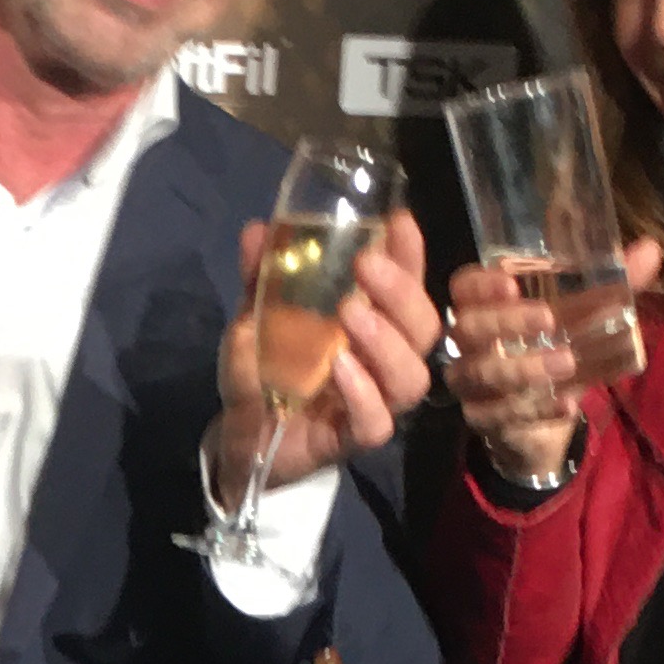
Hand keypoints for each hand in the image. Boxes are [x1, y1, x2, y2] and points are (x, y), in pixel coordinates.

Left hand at [204, 206, 442, 503]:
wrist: (240, 437)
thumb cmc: (263, 371)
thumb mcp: (257, 316)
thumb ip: (260, 277)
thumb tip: (257, 231)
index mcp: (372, 323)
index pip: (407, 285)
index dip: (410, 255)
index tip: (399, 222)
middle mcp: (382, 361)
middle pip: (423, 328)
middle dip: (402, 293)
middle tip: (365, 266)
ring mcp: (372, 402)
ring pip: (411, 376)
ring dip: (387, 341)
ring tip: (352, 315)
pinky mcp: (349, 440)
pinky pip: (375, 423)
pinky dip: (363, 394)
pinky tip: (341, 369)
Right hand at [442, 233, 663, 484]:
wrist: (546, 412)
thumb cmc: (558, 345)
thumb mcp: (586, 315)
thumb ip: (614, 284)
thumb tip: (651, 250)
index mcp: (485, 305)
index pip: (464, 287)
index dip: (482, 285)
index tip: (512, 283)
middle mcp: (469, 343)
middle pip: (468, 328)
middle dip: (506, 322)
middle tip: (549, 319)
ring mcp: (471, 383)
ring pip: (481, 374)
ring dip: (524, 368)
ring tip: (567, 362)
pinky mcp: (482, 419)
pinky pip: (499, 415)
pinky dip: (536, 409)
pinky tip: (566, 405)